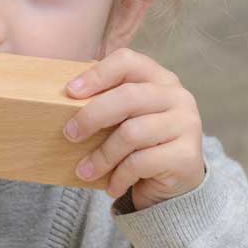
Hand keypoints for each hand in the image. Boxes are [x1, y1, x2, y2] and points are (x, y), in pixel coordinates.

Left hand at [62, 48, 204, 210]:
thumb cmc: (141, 144)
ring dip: (101, 156)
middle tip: (70, 134)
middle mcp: (178, 97)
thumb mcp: (125, 118)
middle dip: (92, 116)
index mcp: (159, 79)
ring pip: (132, 133)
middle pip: (128, 97)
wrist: (177, 182)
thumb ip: (106, 103)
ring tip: (85, 171)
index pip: (127, 62)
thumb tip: (61, 99)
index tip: (70, 92)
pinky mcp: (186, 155)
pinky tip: (112, 186)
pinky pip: (140, 163)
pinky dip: (119, 176)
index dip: (97, 74)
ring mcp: (186, 124)